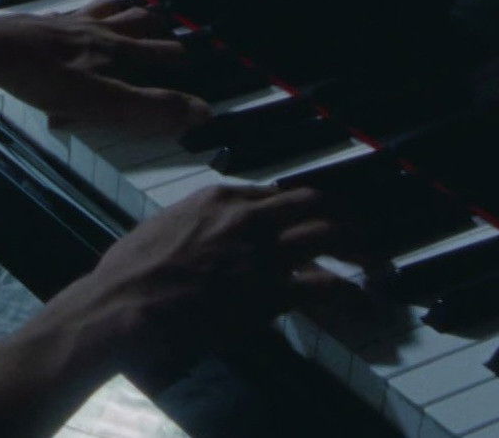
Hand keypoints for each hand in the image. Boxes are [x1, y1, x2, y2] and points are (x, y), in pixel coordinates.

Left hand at [0, 0, 208, 133]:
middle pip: (138, 23)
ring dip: (126, 9)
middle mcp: (99, 31)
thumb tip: (200, 112)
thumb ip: (150, 108)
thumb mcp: (104, 103)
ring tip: (134, 8)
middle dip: (157, 28)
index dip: (177, 58)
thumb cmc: (47, 79)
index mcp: (117, 50)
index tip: (191, 58)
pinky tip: (78, 13)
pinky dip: (87, 8)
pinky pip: (74, 9)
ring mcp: (71, 22)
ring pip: (109, 8)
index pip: (160, 52)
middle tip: (167, 28)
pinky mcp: (46, 21)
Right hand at [36, 184, 353, 386]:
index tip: (312, 220)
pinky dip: (352, 297)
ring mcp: (263, 251)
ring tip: (374, 263)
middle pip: (314, 201)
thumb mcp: (164, 229)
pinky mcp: (271, 290)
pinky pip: (327, 287)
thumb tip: (207, 238)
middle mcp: (248, 215)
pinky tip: (365, 305)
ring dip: (359, 247)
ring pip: (330, 233)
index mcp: (219, 196)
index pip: (276, 192)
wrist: (123, 303)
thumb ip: (198, 227)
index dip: (301, 208)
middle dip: (343, 216)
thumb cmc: (129, 270)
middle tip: (359, 233)